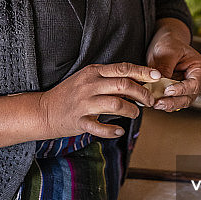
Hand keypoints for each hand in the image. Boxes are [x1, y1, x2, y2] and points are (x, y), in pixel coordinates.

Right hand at [38, 62, 161, 138]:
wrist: (44, 111)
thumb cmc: (70, 94)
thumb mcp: (88, 79)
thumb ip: (109, 79)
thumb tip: (136, 82)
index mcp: (93, 72)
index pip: (122, 68)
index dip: (142, 72)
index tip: (157, 76)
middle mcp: (89, 85)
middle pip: (123, 85)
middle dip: (142, 93)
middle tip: (150, 101)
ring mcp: (84, 103)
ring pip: (116, 104)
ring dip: (131, 110)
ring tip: (135, 114)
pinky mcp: (79, 121)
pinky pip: (100, 127)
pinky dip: (113, 130)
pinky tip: (119, 130)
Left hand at [146, 18, 200, 110]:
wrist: (165, 44)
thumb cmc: (170, 43)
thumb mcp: (168, 51)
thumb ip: (165, 67)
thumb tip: (160, 84)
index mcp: (200, 69)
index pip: (194, 84)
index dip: (182, 89)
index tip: (167, 91)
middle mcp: (196, 81)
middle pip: (188, 97)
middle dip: (173, 102)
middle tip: (159, 103)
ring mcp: (187, 89)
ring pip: (180, 102)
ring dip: (168, 105)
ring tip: (155, 104)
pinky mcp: (176, 93)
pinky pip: (172, 101)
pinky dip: (164, 103)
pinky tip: (154, 102)